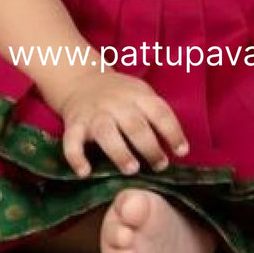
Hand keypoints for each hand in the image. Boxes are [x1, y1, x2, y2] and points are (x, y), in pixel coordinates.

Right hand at [55, 70, 190, 178]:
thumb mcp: (141, 95)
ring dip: (120, 152)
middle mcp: (116, 103)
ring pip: (106, 132)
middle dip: (149, 147)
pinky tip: (84, 172)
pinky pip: (71, 140)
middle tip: (159, 166)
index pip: (159, 112)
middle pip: (135, 125)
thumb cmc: (120, 95)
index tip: (182, 152)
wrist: (81, 80)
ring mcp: (94, 114)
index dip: (173, 132)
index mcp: (138, 95)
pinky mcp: (74, 124)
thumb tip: (177, 149)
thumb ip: (156, 116)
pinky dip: (76, 157)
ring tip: (131, 169)